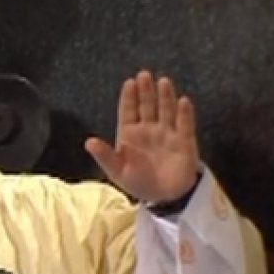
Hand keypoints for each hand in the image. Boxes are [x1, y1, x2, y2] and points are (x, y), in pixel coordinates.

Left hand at [85, 70, 200, 203]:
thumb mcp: (117, 171)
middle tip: (144, 75)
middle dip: (146, 91)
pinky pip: (185, 125)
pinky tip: (183, 101)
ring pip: (166, 111)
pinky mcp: (184, 142)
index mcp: (130, 134)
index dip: (129, 97)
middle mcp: (149, 129)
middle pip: (147, 106)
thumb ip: (105, 155)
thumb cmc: (138, 182)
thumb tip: (88, 142)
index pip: (129, 111)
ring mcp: (167, 133)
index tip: (129, 83)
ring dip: (165, 97)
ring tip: (163, 81)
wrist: (164, 198)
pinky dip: (184, 114)